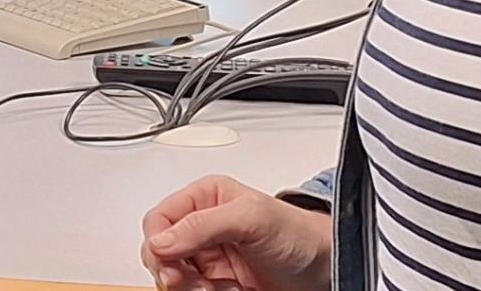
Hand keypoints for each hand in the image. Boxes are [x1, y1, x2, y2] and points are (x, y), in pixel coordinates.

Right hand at [140, 175, 332, 290]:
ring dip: (189, 288)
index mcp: (204, 199)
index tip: (172, 265)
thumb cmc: (297, 233)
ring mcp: (207, 257)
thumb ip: (204, 224)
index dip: (158, 244)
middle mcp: (201, 226)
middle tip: (198, 284)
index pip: (158, 221)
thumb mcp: (251, 218)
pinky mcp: (214, 283)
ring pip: (173, 277)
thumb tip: (162, 239)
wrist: (323, 268)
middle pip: (159, 253)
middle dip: (174, 272)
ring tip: (217, 289)